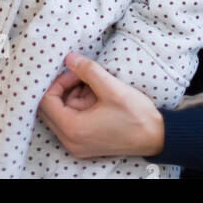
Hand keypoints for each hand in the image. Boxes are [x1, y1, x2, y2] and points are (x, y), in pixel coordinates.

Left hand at [38, 51, 164, 158]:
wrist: (156, 137)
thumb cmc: (136, 115)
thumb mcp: (111, 88)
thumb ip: (87, 70)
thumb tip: (68, 57)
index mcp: (73, 129)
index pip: (46, 102)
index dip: (56, 82)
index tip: (74, 71)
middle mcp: (70, 141)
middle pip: (50, 109)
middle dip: (63, 88)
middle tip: (82, 76)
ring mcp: (77, 145)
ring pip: (60, 113)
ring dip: (73, 96)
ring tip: (94, 86)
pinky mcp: (85, 143)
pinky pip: (71, 120)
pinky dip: (79, 106)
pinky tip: (96, 96)